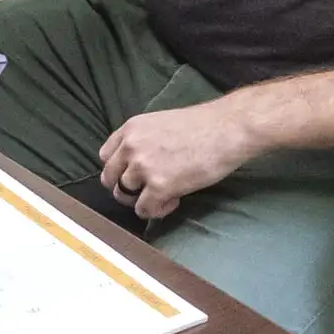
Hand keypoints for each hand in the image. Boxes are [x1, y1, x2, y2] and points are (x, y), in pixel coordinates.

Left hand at [97, 98, 251, 219]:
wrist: (228, 128)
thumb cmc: (203, 125)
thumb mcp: (161, 123)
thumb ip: (143, 141)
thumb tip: (137, 164)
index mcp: (131, 128)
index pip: (105, 157)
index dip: (119, 170)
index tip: (135, 175)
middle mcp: (131, 147)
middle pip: (110, 179)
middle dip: (127, 188)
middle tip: (147, 190)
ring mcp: (143, 167)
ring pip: (125, 195)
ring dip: (144, 199)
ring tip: (167, 193)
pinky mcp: (158, 186)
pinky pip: (143, 210)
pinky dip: (157, 210)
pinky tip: (174, 201)